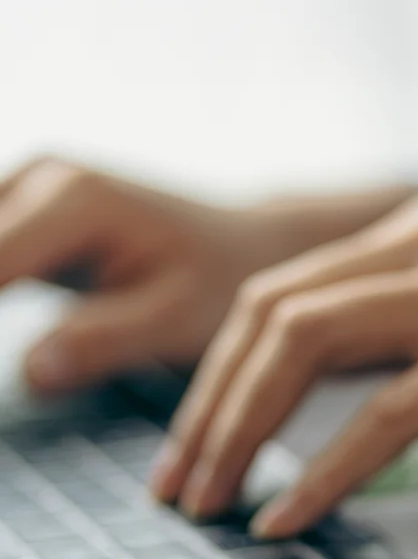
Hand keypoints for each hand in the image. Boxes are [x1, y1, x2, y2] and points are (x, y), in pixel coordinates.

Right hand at [0, 156, 417, 392]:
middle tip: (28, 373)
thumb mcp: (175, 319)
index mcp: (72, 201)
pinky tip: (8, 336)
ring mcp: (30, 188)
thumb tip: (29, 373)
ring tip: (34, 353)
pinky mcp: (28, 212)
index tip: (0, 379)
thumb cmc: (223, 282)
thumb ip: (101, 341)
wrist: (251, 246)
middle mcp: (40, 179)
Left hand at [150, 190, 417, 536]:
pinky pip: (390, 411)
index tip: (195, 446)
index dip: (219, 373)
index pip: (284, 290)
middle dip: (207, 407)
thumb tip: (337, 387)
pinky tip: (294, 515)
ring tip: (213, 503)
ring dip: (243, 434)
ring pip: (310, 346)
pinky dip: (326, 469)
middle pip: (272, 312)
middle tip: (179, 485)